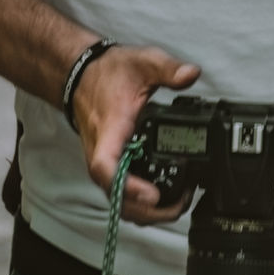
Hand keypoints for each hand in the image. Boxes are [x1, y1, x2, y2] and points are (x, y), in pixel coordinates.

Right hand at [70, 43, 200, 223]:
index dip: (128, 187)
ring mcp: (104, 162)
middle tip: (180, 204)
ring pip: (117, 200)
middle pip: (115, 197)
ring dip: (145, 211)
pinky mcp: (109, 164)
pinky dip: (140, 202)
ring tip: (178, 204)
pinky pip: (120, 192)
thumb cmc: (109, 72)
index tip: (154, 194)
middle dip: (147, 210)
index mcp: (109, 131)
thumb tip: (191, 74)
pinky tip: (164, 196)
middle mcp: (101, 153)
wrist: (82, 75)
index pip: (107, 168)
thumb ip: (168, 69)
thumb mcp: (143, 63)